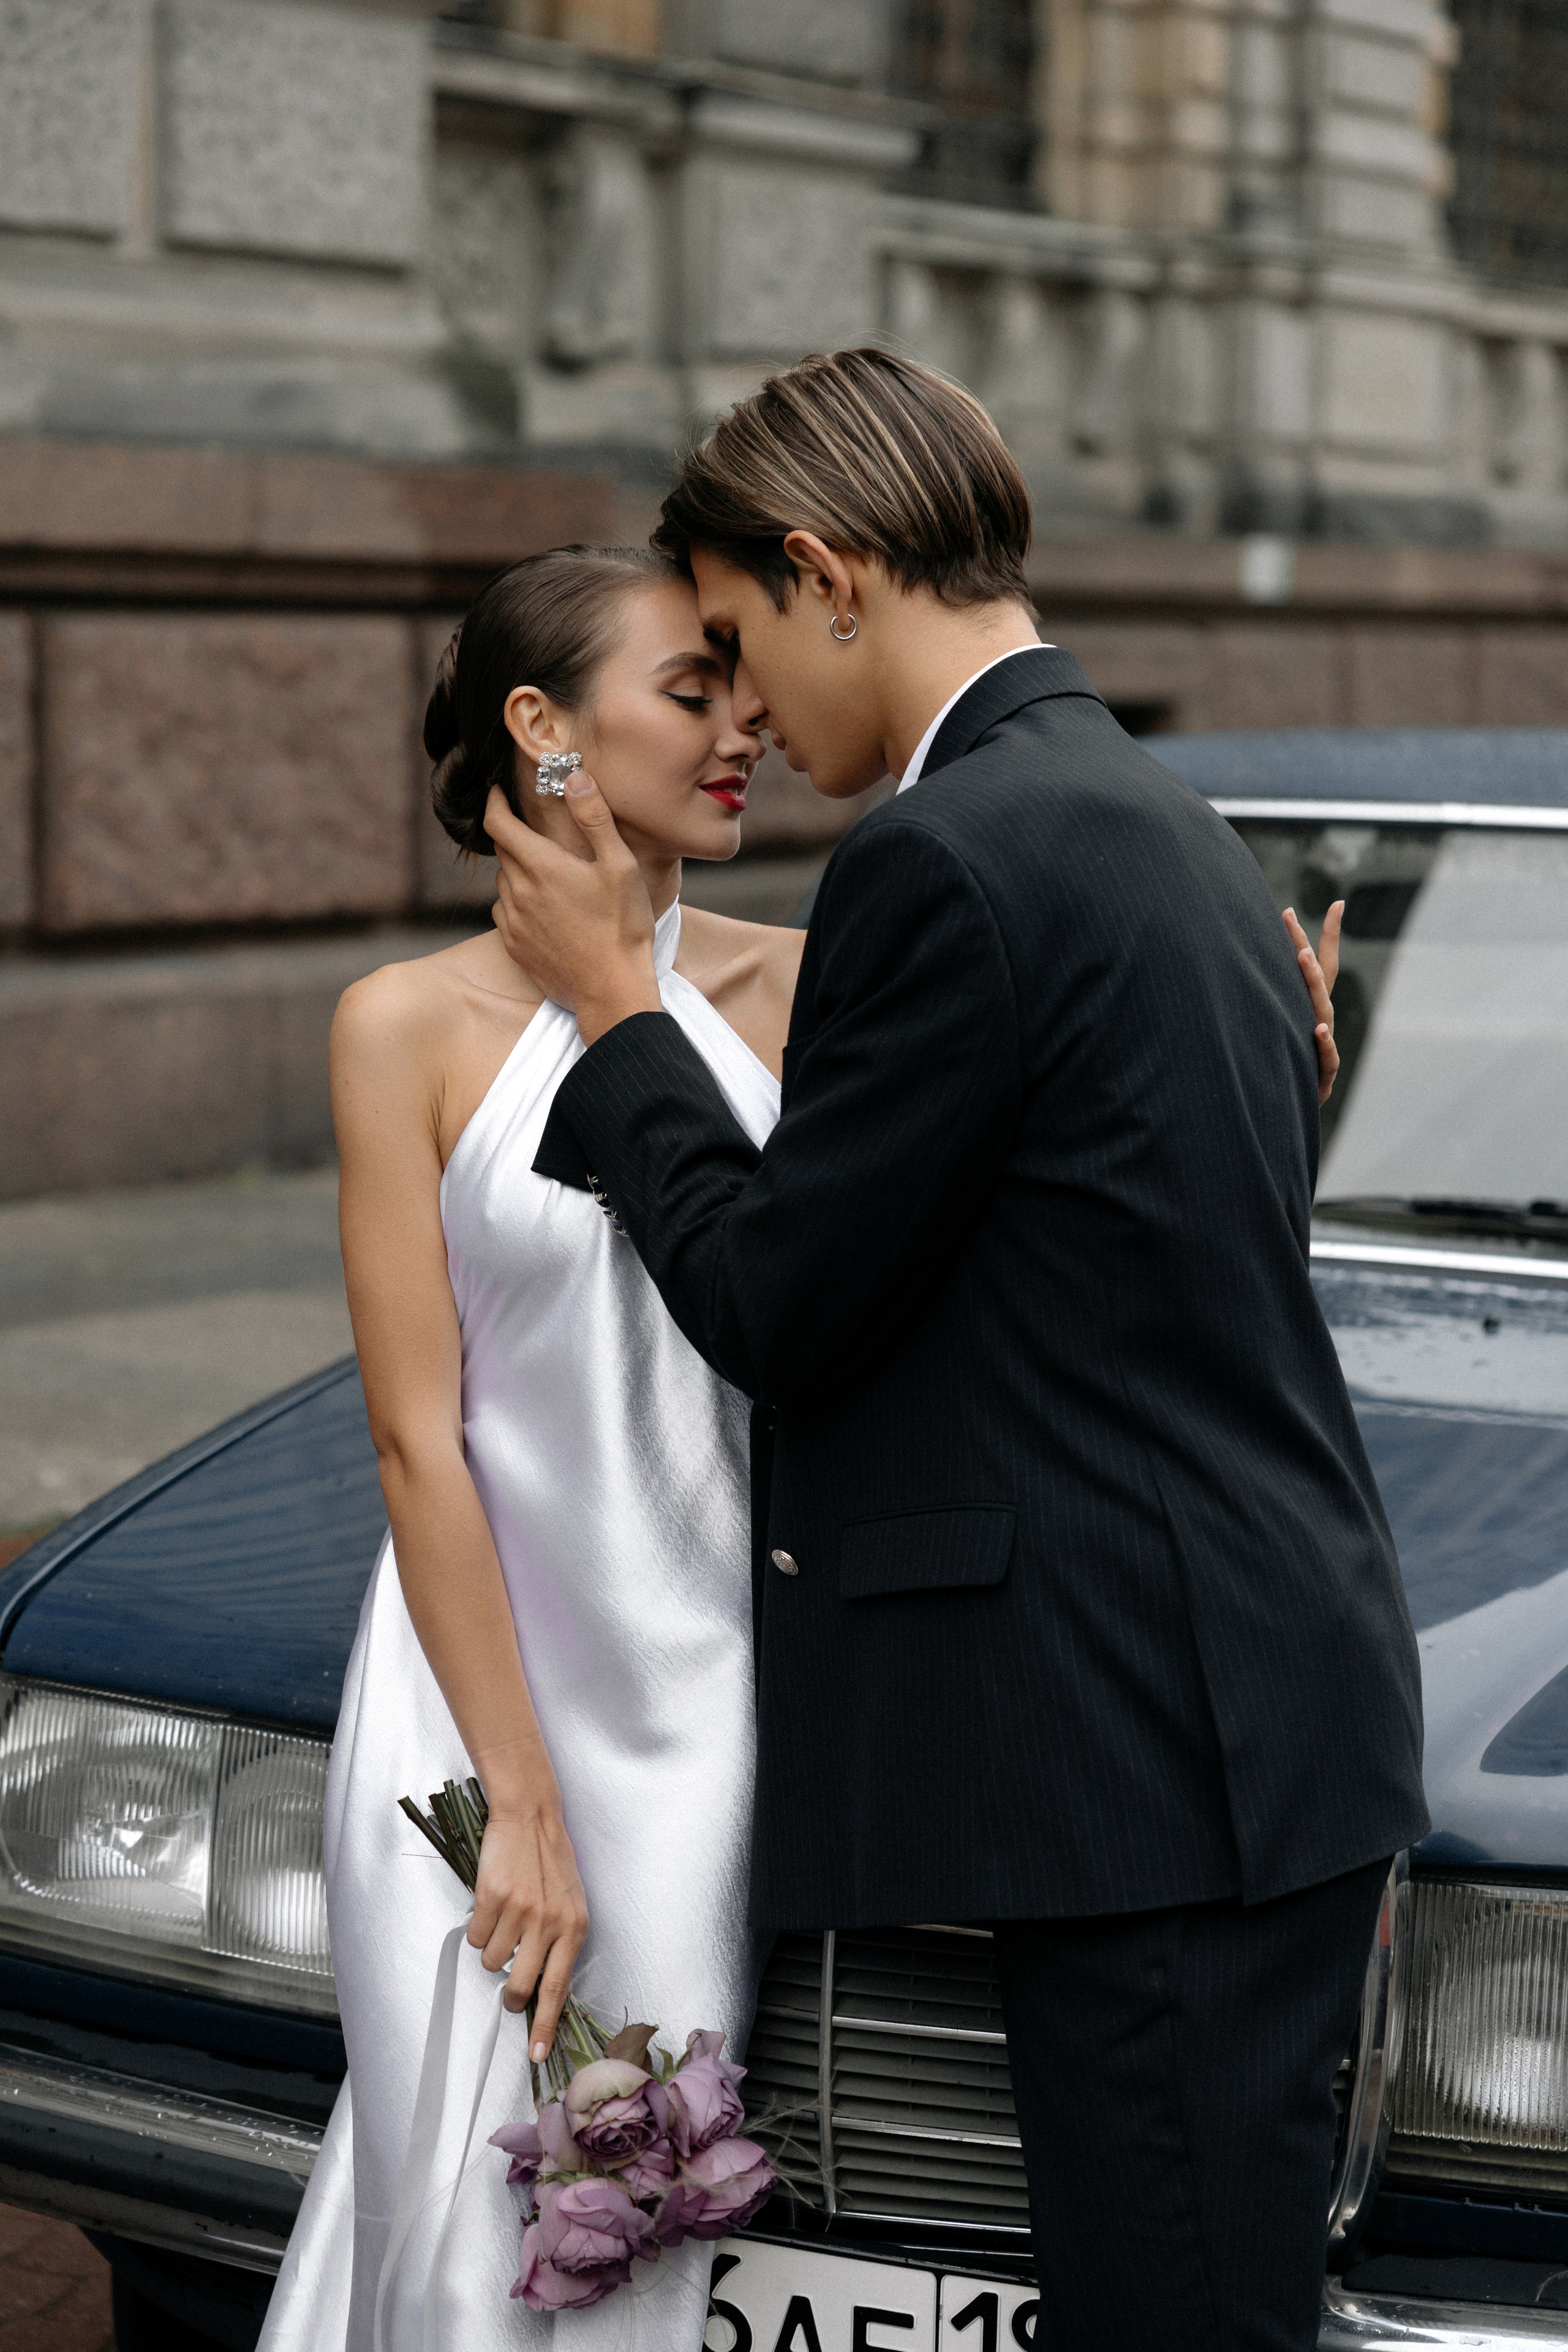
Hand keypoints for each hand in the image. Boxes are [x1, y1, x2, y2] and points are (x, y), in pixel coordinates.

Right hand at [469, 1806, 589, 2055]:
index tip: (536, 2053)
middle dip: (511, 1997)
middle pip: (520, 1985)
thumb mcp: (571, 1906)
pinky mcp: (492, 1898)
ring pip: (492, 1961)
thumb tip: (544, 1990)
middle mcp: (549, 1923)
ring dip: (494, 1948)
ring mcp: (520, 1911)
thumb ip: (561, 1945)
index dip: (544, 2025)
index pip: (558, 1989)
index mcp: (574, 1928)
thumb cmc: (551, 1864)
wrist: (531, 1818)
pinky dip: (479, 1927)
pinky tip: (492, 1905)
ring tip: (506, 1920)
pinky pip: (476, 1936)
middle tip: (510, 1989)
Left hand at [486, 780, 661, 1042]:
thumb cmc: (622, 927)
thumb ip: (594, 818)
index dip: (494, 803)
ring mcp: (513, 923)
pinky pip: (504, 914)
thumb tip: (574, 777)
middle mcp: (518, 892)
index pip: (498, 823)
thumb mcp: (619, 865)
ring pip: (502, 883)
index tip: (497, 792)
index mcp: (541, 866)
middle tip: (532, 831)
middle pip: (501, 851)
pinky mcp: (515, 948)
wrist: (612, 991)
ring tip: (546, 875)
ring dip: (516, 871)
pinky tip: (541, 909)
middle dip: (512, 835)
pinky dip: (516, 903)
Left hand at [1283, 901, 1342, 1106]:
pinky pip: (1325, 1058)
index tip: (1337, 903)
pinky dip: (1322, 1045)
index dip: (1330, 935)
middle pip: (1317, 979)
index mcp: (1309, 1010)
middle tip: (1289, 918)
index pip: (1323, 966)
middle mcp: (1319, 1022)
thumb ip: (1263, 1003)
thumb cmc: (1278, 1068)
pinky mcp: (1321, 1075)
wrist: (1286, 1115)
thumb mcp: (1271, 1034)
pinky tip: (1317, 1030)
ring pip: (1321, 1010)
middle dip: (1302, 947)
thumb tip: (1236, 968)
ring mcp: (1322, 1046)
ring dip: (1311, 983)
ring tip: (1301, 958)